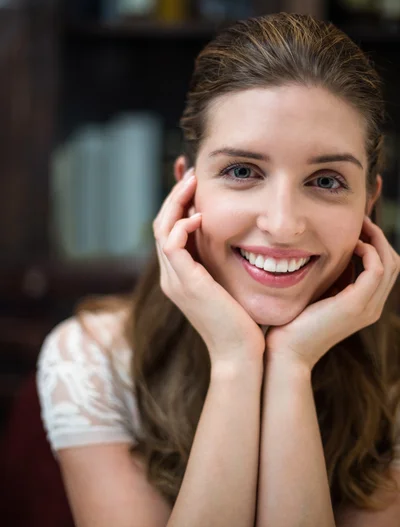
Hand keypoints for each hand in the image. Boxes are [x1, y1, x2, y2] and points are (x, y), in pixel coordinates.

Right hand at [153, 169, 265, 366]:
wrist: (242, 355)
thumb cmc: (245, 323)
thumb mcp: (233, 285)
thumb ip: (228, 264)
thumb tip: (244, 240)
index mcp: (182, 275)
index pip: (171, 229)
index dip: (179, 202)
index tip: (194, 180)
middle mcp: (173, 276)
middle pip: (162, 223)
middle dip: (175, 194)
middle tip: (191, 171)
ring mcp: (175, 280)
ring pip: (162, 228)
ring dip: (176, 201)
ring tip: (193, 181)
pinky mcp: (185, 282)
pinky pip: (172, 244)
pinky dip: (182, 225)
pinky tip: (201, 215)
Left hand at [265, 216, 399, 370]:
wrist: (285, 352)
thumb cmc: (293, 323)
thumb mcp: (317, 293)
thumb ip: (330, 277)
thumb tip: (330, 251)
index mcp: (365, 304)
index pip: (384, 267)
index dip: (375, 243)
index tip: (357, 226)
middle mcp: (372, 307)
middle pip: (393, 263)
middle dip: (379, 237)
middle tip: (361, 220)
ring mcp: (367, 307)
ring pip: (390, 263)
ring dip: (376, 239)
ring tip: (359, 226)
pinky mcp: (356, 305)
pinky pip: (375, 270)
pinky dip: (368, 251)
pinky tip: (351, 244)